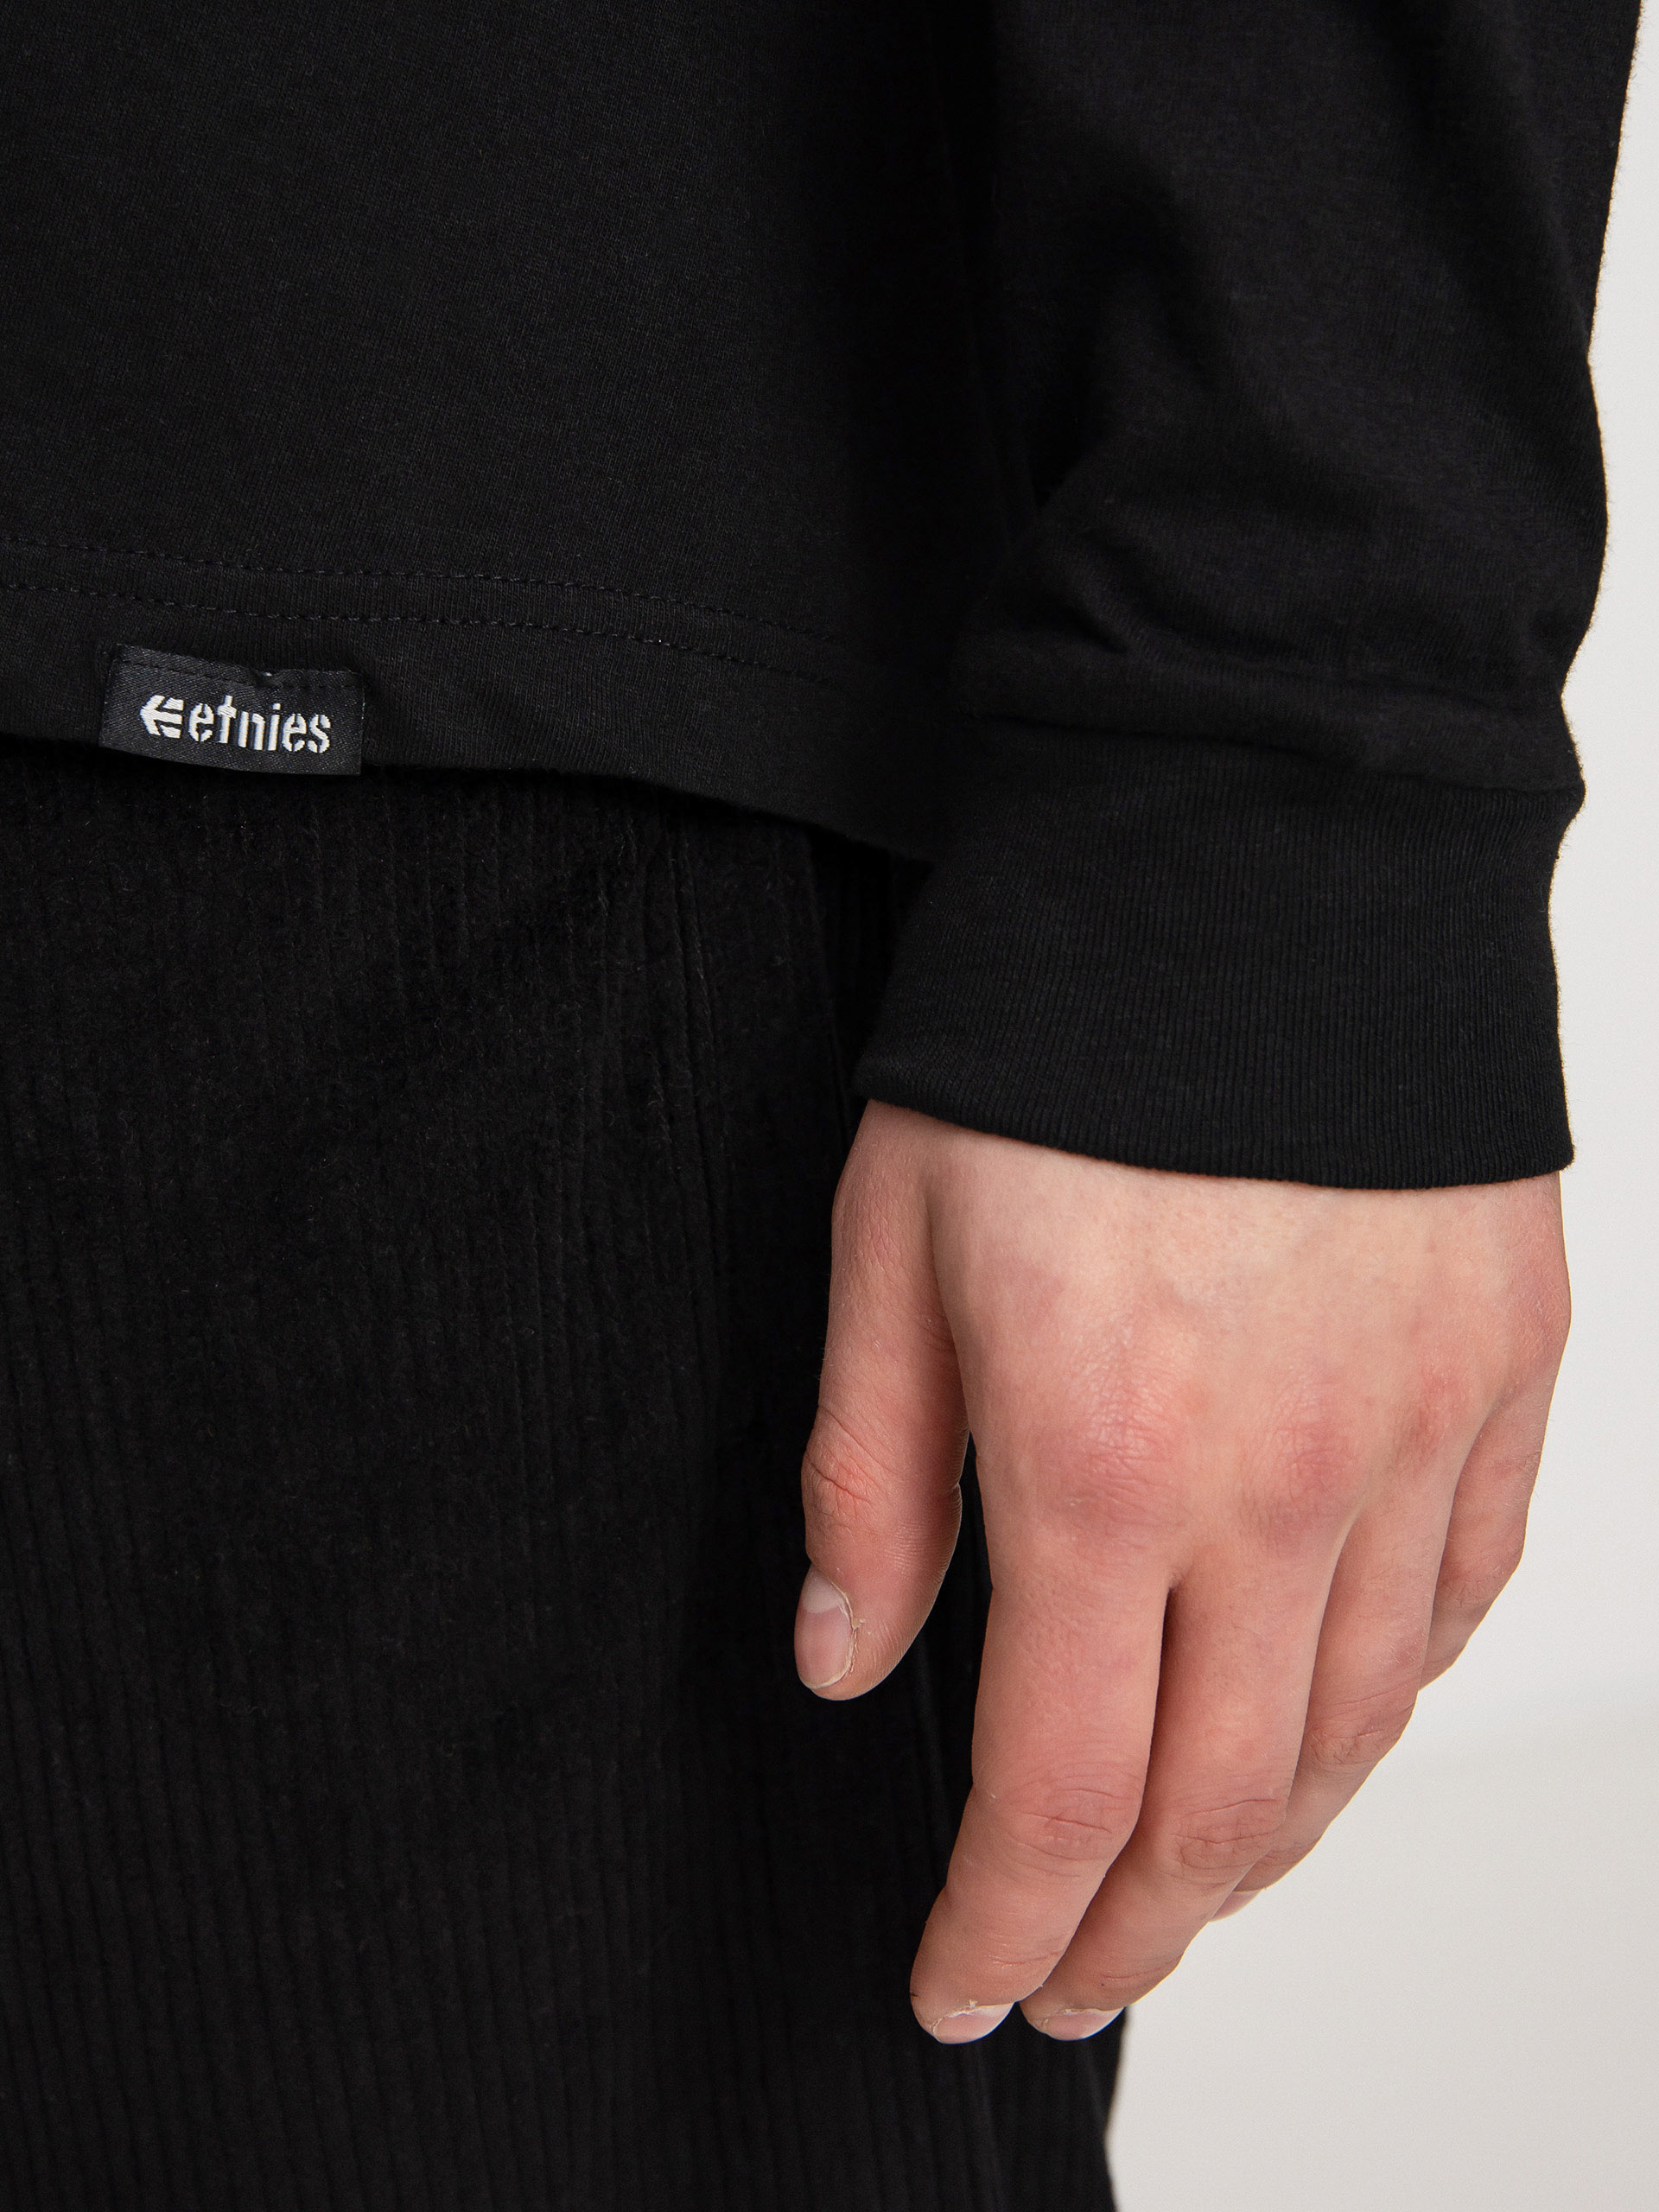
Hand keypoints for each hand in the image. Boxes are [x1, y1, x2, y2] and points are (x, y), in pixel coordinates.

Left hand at [794, 1104, 1568, 2041]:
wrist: (1250, 860)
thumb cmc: (1056, 1046)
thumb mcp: (889, 1247)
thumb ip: (870, 1476)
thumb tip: (847, 1661)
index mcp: (1105, 1460)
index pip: (1056, 1791)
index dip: (998, 1923)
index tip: (958, 1979)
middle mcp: (1286, 1484)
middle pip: (1222, 1807)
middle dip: (1130, 1933)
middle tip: (1069, 1975)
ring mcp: (1420, 1434)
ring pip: (1355, 1730)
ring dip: (1262, 1846)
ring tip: (1186, 1889)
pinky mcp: (1504, 1373)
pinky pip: (1465, 1599)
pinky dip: (1389, 1700)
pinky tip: (1332, 1721)